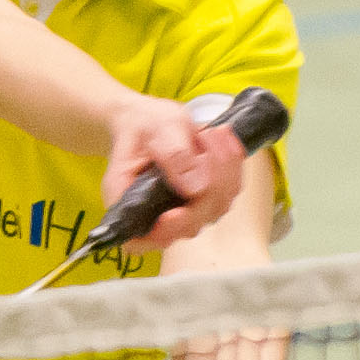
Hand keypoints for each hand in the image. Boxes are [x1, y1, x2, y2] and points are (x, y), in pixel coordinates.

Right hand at [100, 99, 245, 250]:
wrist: (151, 118)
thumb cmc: (145, 123)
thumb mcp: (156, 129)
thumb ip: (174, 155)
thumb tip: (196, 188)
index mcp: (127, 197)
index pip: (139, 240)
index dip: (160, 234)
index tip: (174, 212)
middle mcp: (155, 212)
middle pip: (190, 224)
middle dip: (207, 183)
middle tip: (204, 138)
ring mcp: (184, 209)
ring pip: (216, 207)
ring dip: (223, 168)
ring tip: (209, 133)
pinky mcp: (205, 199)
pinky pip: (230, 190)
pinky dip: (232, 163)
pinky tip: (221, 137)